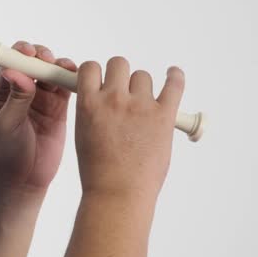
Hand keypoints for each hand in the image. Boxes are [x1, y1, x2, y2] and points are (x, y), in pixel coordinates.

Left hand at [0, 41, 77, 196]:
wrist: (24, 182)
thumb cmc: (6, 154)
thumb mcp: (8, 124)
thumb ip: (16, 98)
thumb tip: (15, 71)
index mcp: (2, 92)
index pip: (11, 63)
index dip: (20, 53)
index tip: (28, 52)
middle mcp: (22, 91)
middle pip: (34, 63)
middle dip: (42, 57)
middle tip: (48, 60)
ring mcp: (41, 99)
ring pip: (51, 73)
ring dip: (58, 66)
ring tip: (64, 68)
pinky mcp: (59, 109)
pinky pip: (66, 88)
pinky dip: (72, 80)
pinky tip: (76, 78)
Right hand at [75, 57, 184, 201]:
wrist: (117, 193)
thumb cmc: (98, 170)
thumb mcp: (82, 134)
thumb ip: (92, 110)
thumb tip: (102, 98)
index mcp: (89, 104)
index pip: (90, 67)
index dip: (96, 72)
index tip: (100, 80)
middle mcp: (114, 99)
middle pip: (119, 64)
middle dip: (119, 75)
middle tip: (122, 92)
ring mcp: (140, 106)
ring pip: (143, 76)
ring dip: (141, 86)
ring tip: (143, 104)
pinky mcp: (164, 116)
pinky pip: (174, 85)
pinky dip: (175, 76)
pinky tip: (173, 74)